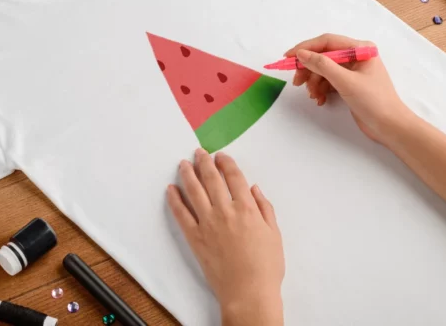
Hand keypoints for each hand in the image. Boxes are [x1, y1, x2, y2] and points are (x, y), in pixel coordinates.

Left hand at [167, 148, 284, 325]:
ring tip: (183, 163)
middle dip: (204, 162)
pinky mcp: (195, 237)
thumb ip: (265, 208)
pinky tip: (171, 189)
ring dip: (187, 174)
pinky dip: (174, 199)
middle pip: (212, 179)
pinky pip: (181, 214)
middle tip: (199, 152)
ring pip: (194, 191)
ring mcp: (207, 223)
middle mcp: (225, 211)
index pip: (234, 177)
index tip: (221, 156)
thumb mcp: (275, 234)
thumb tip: (254, 188)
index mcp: (247, 208)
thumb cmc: (266, 267)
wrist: (248, 292)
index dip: (227, 163)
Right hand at [286, 33, 413, 144]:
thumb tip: (301, 54)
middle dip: (309, 69)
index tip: (288, 57)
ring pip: (324, 71)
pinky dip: (321, 89)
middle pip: (324, 56)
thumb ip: (322, 65)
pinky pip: (329, 82)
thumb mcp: (346, 81)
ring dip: (314, 82)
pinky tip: (320, 100)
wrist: (390, 127)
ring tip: (312, 95)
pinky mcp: (350, 85)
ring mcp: (353, 71)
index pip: (327, 42)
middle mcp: (357, 56)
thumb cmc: (373, 101)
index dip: (306, 48)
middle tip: (297, 83)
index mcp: (360, 49)